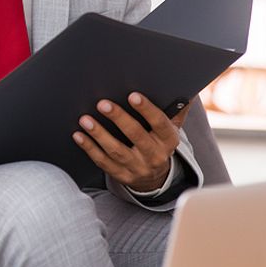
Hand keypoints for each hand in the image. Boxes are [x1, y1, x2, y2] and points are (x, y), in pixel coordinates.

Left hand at [72, 92, 189, 191]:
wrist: (155, 177)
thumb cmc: (159, 141)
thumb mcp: (170, 128)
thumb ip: (176, 109)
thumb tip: (186, 89)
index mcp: (168, 140)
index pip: (160, 123)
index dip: (147, 110)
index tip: (133, 95)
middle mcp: (155, 155)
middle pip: (136, 135)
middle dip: (119, 119)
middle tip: (102, 103)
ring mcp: (137, 167)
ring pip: (117, 150)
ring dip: (99, 134)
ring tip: (85, 119)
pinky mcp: (121, 175)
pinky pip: (103, 162)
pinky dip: (89, 148)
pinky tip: (78, 135)